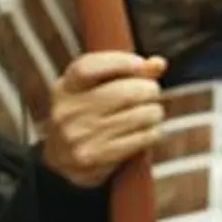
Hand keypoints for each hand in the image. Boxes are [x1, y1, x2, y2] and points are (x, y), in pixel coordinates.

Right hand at [42, 52, 166, 188]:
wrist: (62, 160)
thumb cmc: (89, 115)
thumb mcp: (96, 88)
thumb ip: (128, 72)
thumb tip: (158, 64)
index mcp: (66, 87)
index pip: (88, 67)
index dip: (120, 61)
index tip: (140, 63)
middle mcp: (68, 111)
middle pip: (125, 93)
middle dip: (149, 90)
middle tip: (152, 92)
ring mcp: (79, 136)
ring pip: (140, 115)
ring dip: (155, 112)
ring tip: (151, 113)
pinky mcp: (95, 157)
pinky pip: (142, 138)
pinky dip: (153, 132)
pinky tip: (147, 131)